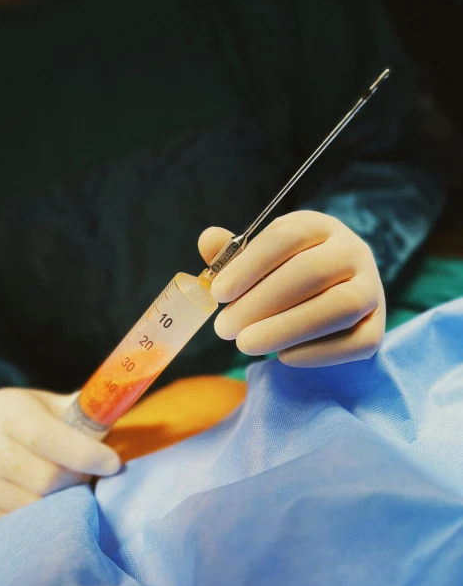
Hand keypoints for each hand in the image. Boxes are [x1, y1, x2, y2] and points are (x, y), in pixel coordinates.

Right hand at [0, 387, 120, 526]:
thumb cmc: (24, 419)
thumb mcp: (47, 405)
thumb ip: (80, 413)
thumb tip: (115, 415)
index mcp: (7, 412)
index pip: (48, 438)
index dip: (85, 454)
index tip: (113, 464)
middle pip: (47, 479)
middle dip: (77, 480)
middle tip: (86, 475)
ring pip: (36, 507)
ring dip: (63, 502)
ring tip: (66, 489)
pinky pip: (19, 526)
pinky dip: (43, 519)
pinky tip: (48, 504)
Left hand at [199, 210, 384, 366]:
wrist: (327, 305)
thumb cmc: (282, 277)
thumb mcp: (258, 261)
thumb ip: (232, 255)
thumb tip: (207, 240)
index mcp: (319, 227)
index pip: (287, 237)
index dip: (250, 264)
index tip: (218, 293)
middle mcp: (352, 251)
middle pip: (312, 272)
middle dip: (262, 302)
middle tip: (225, 328)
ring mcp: (371, 289)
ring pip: (338, 307)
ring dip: (287, 328)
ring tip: (245, 345)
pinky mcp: (377, 327)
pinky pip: (356, 342)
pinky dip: (317, 353)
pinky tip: (282, 357)